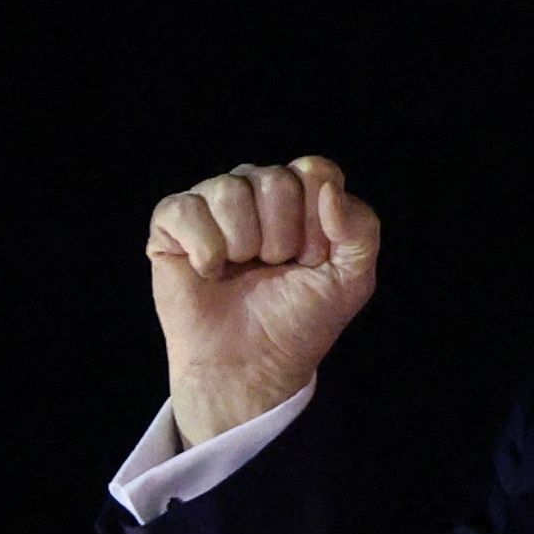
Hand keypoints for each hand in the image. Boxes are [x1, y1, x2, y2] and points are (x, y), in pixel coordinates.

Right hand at [146, 157, 381, 442]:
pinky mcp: (172, 222)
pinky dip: (205, 250)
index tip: (313, 259)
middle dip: (282, 238)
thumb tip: (328, 189)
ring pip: (229, 190)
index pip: (315, 170)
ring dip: (244, 244)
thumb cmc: (299, 319)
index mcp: (301, 196)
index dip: (317, 220)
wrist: (252, 363)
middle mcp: (255, 190)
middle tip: (275, 268)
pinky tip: (211, 272)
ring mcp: (213, 203)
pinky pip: (187, 209)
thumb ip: (360, 229)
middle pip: (275, 179)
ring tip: (242, 270)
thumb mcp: (352, 279)